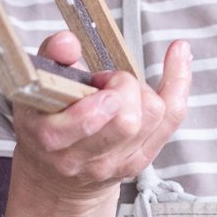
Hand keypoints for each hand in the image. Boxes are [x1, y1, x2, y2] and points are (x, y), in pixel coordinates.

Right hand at [10, 31, 191, 206]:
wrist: (57, 175)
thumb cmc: (47, 120)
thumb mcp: (38, 86)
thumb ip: (51, 57)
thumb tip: (68, 41)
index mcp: (51, 138)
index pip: (88, 120)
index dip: (103, 95)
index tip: (99, 80)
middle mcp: (83, 158)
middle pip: (127, 121)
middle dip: (124, 88)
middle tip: (108, 82)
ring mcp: (115, 164)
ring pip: (153, 116)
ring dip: (143, 89)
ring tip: (121, 88)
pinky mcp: (140, 161)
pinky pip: (172, 117)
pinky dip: (178, 80)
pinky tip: (177, 52)